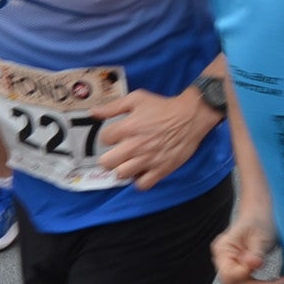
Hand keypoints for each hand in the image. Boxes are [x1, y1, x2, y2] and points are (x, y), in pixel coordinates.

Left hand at [99, 87, 221, 188]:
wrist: (191, 117)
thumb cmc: (163, 107)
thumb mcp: (137, 98)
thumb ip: (113, 107)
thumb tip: (93, 113)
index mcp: (127, 127)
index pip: (104, 139)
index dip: (108, 137)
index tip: (116, 136)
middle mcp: (135, 146)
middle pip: (107, 162)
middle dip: (109, 157)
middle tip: (118, 153)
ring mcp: (148, 160)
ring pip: (121, 175)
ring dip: (123, 169)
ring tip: (129, 163)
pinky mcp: (161, 170)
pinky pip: (141, 185)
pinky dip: (139, 180)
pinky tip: (142, 171)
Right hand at [212, 210, 283, 283]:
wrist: (261, 215)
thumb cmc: (259, 220)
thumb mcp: (260, 235)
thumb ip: (255, 252)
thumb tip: (252, 266)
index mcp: (223, 251)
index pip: (229, 275)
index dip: (246, 276)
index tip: (265, 267)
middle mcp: (225, 263)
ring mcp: (234, 270)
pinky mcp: (243, 274)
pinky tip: (279, 281)